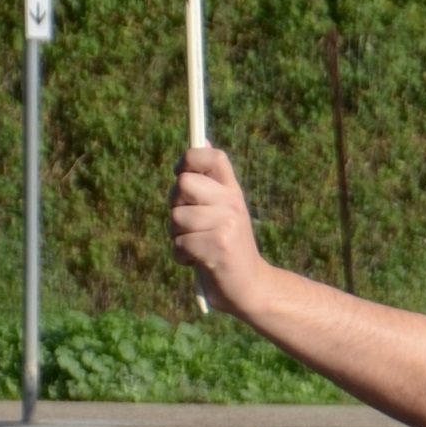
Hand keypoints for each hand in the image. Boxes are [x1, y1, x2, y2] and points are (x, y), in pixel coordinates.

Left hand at [170, 146, 264, 307]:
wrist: (250, 287)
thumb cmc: (228, 247)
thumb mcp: (223, 209)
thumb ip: (209, 181)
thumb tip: (203, 139)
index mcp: (232, 191)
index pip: (212, 156)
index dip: (190, 158)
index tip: (181, 173)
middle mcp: (232, 203)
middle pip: (183, 183)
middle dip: (176, 205)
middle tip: (189, 224)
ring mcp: (226, 225)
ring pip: (177, 218)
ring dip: (177, 236)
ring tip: (196, 246)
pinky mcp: (217, 249)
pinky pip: (179, 244)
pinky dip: (181, 256)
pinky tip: (197, 262)